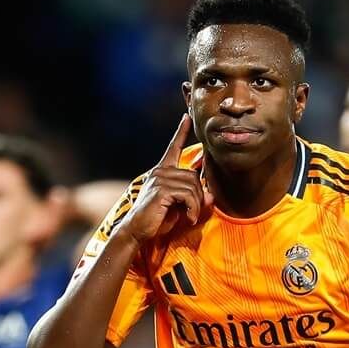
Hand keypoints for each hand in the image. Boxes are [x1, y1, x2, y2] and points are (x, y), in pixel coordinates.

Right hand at [125, 115, 211, 244]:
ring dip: (196, 205)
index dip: (180, 132)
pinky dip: (192, 209)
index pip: (173, 148)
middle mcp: (160, 171)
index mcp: (162, 171)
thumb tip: (211, 195)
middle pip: (193, 176)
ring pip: (192, 186)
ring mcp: (159, 179)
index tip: (186, 117)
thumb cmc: (157, 218)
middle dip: (198, 196)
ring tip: (191, 216)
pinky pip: (188, 195)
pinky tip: (189, 217)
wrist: (137, 230)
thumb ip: (193, 198)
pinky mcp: (161, 190)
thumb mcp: (179, 206)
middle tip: (194, 211)